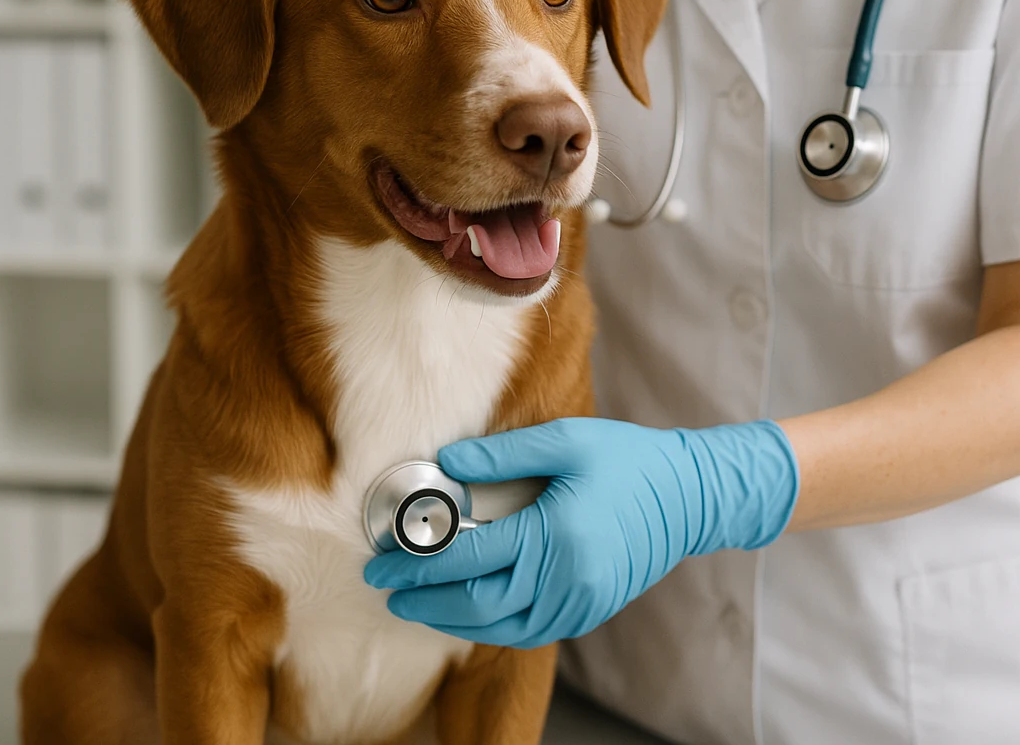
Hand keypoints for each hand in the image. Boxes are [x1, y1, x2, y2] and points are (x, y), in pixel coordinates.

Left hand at [364, 417, 798, 648]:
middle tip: (385, 587)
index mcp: (556, 536)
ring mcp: (580, 603)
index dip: (417, 561)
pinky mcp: (590, 610)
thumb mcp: (567, 441)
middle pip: (476, 603)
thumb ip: (504, 456)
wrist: (690, 496)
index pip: (467, 556)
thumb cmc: (630, 460)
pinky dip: (491, 626)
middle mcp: (566, 581)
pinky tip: (471, 611)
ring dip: (452, 619)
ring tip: (416, 605)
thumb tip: (447, 462)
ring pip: (500, 627)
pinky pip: (529, 631)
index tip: (381, 559)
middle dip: (423, 599)